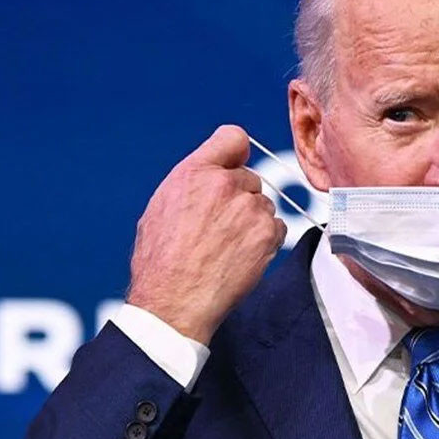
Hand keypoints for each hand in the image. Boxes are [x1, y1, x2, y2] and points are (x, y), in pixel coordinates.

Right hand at [127, 125, 286, 342]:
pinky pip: (276, 227)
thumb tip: (213, 171)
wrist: (174, 301)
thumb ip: (193, 181)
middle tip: (219, 227)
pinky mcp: (266, 233)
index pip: (233, 137)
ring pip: (263, 204)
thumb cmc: (161, 260)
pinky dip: (265, 241)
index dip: (236, 153)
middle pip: (250, 178)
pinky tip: (241, 256)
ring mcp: (249, 208)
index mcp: (194, 172)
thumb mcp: (162, 206)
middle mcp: (225, 184)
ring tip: (226, 246)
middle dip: (240, 197)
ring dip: (252, 221)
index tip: (235, 165)